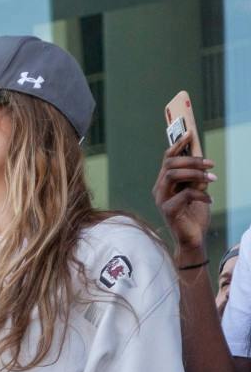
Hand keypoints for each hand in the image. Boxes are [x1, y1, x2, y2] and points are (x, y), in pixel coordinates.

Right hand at [152, 138, 214, 263]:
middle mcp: (159, 189)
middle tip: (210, 164)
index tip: (190, 133)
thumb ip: (195, 177)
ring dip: (196, 174)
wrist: (193, 238)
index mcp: (165, 182)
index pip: (167, 159)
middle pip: (170, 164)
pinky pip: (185, 194)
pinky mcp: (167, 210)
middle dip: (191, 160)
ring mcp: (161, 200)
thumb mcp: (197, 190)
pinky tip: (209, 200)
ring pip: (173, 175)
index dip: (177, 144)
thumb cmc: (194, 214)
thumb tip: (201, 160)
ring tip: (211, 180)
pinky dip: (201, 195)